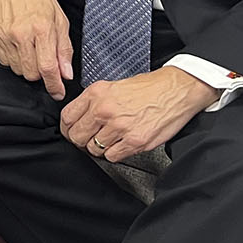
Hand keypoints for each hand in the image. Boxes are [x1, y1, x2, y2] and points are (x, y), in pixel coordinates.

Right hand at [0, 0, 73, 99]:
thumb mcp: (60, 21)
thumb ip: (64, 49)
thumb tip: (65, 73)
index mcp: (41, 28)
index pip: (48, 68)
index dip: (54, 85)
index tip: (57, 91)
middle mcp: (20, 33)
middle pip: (31, 73)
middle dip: (40, 72)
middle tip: (43, 58)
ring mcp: (4, 36)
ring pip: (17, 69)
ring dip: (26, 64)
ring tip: (30, 47)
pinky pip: (4, 61)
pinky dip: (13, 58)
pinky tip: (18, 44)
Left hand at [60, 67, 218, 161]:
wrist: (176, 90)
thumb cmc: (148, 88)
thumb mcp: (113, 86)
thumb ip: (94, 101)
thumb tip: (80, 117)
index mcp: (96, 93)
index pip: (67, 117)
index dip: (67, 128)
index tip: (71, 132)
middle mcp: (105, 110)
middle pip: (77, 137)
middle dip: (81, 140)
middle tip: (91, 139)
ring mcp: (119, 127)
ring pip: (94, 149)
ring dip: (100, 147)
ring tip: (112, 139)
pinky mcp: (134, 141)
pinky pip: (112, 157)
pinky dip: (115, 153)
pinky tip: (123, 143)